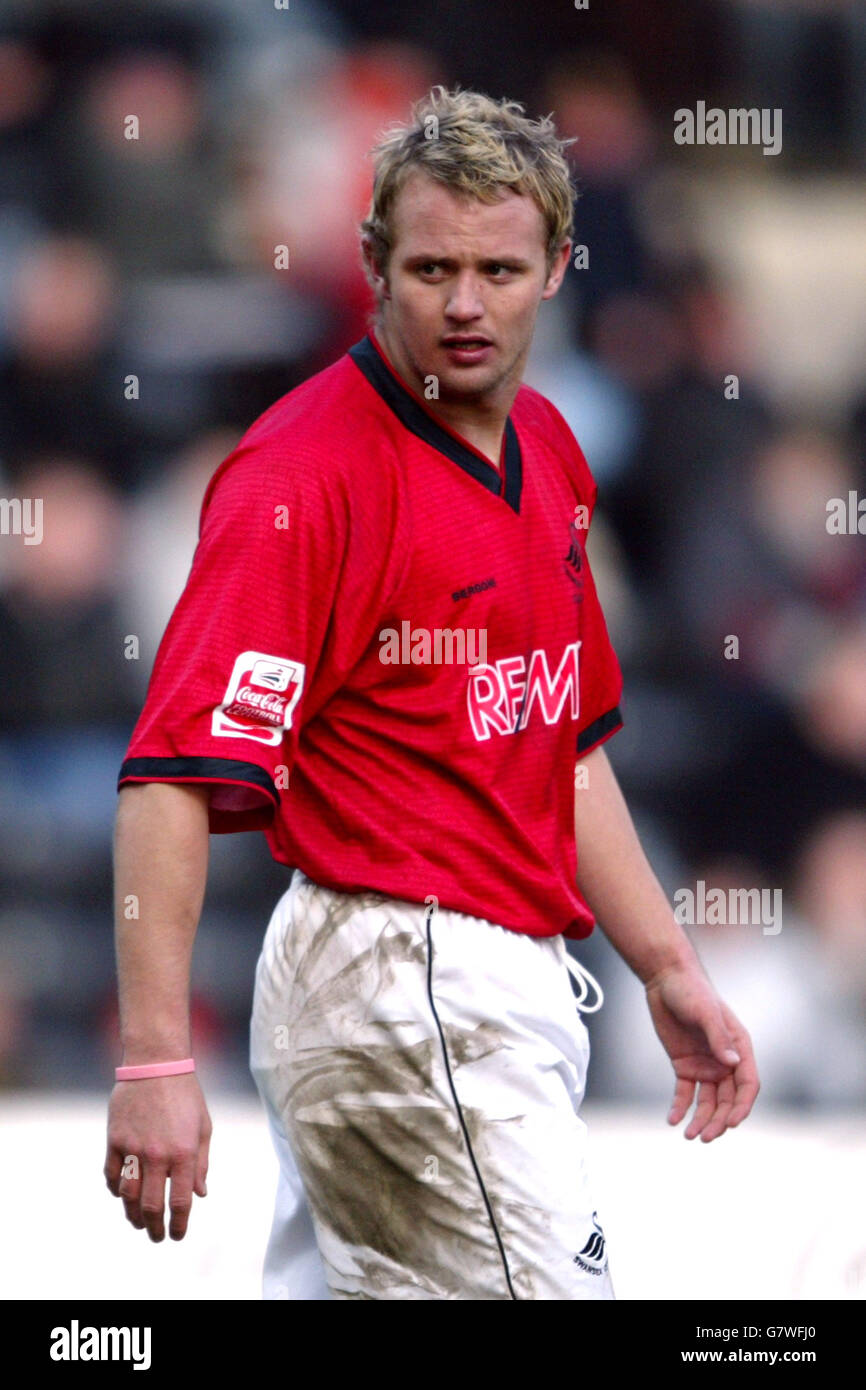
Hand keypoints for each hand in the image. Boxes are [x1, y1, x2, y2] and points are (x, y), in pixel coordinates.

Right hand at [104, 1073, 211, 1240]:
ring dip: (132, 1215)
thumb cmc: (186, 1095)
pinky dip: (116, 1190)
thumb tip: (201, 1195)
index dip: (178, 1225)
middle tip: (156, 1237)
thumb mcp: (203, 1127)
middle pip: (151, 1206)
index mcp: (184, 1153)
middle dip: (154, 1228)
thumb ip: (201, 1163)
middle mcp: (158, 1155)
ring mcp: (133, 1148)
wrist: (156, 1064)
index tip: (176, 1236)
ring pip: (128, 1196)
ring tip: (138, 1223)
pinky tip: (122, 1195)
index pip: (181, 1202)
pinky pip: (111, 1175)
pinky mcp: (114, 1140)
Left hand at [644, 961, 759, 1141]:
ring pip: (708, 1101)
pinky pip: (685, 1093)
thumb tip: (732, 1063)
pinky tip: (672, 1120)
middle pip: (727, 1099)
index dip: (741, 1106)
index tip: (731, 1123)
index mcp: (739, 1047)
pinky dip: (680, 1108)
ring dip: (701, 1120)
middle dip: (719, 1120)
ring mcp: (705, 1065)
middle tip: (705, 1137)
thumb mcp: (705, 1012)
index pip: (747, 1084)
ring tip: (690, 1136)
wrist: (666, 980)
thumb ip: (718, 1037)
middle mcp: (725, 1060)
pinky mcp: (685, 1066)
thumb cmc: (691, 991)